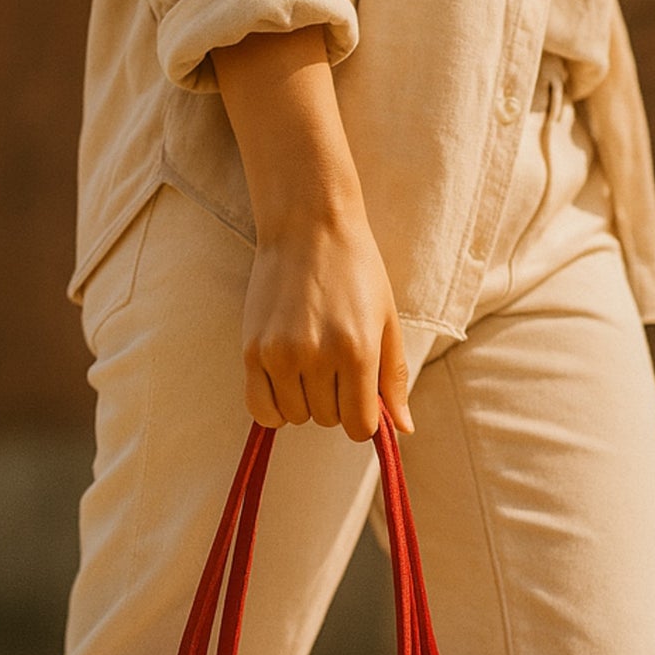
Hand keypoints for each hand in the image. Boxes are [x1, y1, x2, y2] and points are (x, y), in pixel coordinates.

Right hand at [210, 26, 414, 443]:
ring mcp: (280, 354)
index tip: (359, 398)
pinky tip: (284, 383)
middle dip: (335, 403)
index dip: (362, 419)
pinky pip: (260, 409)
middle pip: (327, 420)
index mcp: (357, 351)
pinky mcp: (251, 350)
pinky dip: (274, 408)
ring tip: (308, 365)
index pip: (359, 426)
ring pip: (295, 417)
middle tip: (333, 366)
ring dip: (304, 402)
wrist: (308, 224)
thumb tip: (403, 429)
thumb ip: (393, 379)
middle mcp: (318, 356)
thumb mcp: (386, 321)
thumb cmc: (356, 270)